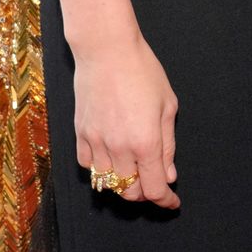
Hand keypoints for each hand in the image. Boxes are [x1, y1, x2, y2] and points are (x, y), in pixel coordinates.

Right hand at [74, 32, 179, 209]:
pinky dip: (101, 169)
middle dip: (146, 192)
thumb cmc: (143, 71)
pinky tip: (112, 156)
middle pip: (130, 193)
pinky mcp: (80, 134)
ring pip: (108, 183)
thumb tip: (168, 176)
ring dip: (123, 182)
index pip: (154, 190)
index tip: (172, 202)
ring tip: (134, 168)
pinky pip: (88, 166)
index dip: (165, 201)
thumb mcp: (167, 106)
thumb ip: (168, 146)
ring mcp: (96, 143)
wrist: (106, 50)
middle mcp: (119, 149)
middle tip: (155, 180)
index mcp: (146, 143)